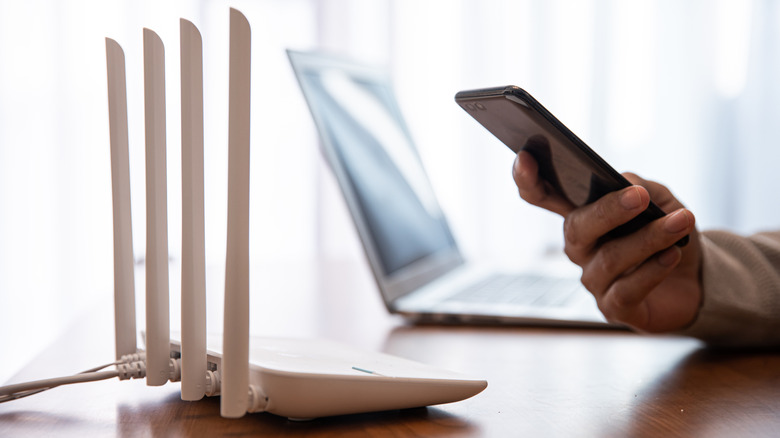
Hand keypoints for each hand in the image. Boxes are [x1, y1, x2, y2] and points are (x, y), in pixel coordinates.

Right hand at [512, 150, 701, 331]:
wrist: (698, 279)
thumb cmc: (669, 233)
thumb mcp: (661, 200)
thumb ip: (640, 186)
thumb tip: (626, 184)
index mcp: (581, 215)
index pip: (542, 196)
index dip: (528, 180)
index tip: (525, 157)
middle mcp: (580, 248)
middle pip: (576, 227)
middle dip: (607, 211)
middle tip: (639, 197)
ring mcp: (594, 280)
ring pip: (610, 258)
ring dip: (648, 238)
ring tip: (680, 222)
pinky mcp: (614, 308)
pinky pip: (626, 289)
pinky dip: (652, 270)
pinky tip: (673, 255)